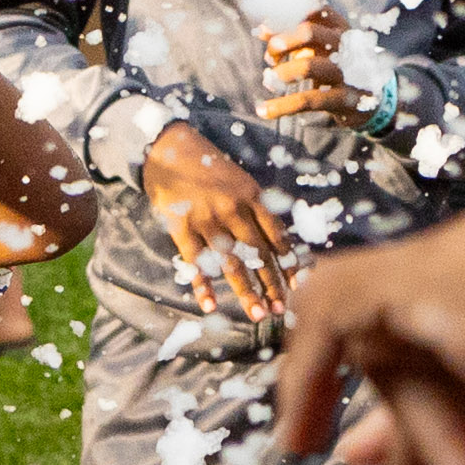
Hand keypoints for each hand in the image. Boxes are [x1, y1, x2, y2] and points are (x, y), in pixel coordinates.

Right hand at [136, 123, 300, 321]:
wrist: (168, 148)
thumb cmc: (208, 167)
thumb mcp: (241, 181)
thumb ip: (257, 209)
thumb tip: (277, 245)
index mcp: (252, 196)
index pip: (277, 236)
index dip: (288, 263)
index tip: (296, 286)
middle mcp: (233, 209)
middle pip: (258, 254)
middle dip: (271, 285)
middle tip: (281, 309)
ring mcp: (207, 220)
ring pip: (231, 263)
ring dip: (246, 292)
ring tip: (258, 315)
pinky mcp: (182, 227)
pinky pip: (196, 263)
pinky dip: (203, 286)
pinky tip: (211, 306)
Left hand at [258, 10, 358, 125]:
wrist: (374, 102)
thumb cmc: (337, 68)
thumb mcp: (320, 49)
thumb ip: (292, 38)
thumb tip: (261, 30)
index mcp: (340, 29)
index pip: (314, 11)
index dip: (286, 16)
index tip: (265, 30)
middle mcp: (346, 46)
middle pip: (310, 32)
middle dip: (282, 41)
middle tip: (271, 57)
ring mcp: (347, 73)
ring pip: (309, 66)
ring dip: (282, 72)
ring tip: (269, 80)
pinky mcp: (344, 100)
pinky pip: (308, 100)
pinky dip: (282, 105)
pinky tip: (263, 110)